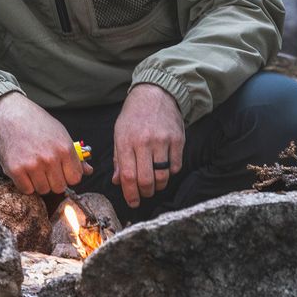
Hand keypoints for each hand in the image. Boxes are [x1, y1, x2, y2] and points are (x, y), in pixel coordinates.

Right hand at [0, 92, 92, 194]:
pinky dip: (25, 183)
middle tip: (44, 168)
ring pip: (43, 190)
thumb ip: (75, 155)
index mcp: (65, 149)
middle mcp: (50, 158)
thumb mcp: (60, 134)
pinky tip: (23, 170)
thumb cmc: (37, 123)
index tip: (60, 169)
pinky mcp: (15, 169)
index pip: (75, 178)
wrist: (11, 114)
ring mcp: (32, 165)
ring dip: (38, 182)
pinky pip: (26, 189)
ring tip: (33, 166)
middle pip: (59, 187)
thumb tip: (89, 171)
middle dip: (53, 180)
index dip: (67, 175)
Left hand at [112, 84, 184, 208]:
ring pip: (162, 176)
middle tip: (144, 194)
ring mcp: (162, 141)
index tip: (132, 202)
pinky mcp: (178, 140)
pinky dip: (170, 173)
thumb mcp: (119, 133)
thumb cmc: (134, 115)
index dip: (130, 194)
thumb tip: (118, 182)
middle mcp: (144, 142)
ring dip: (158, 186)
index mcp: (126, 141)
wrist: (155, 94)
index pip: (128, 176)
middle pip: (146, 180)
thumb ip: (118, 159)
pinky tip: (165, 168)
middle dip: (145, 193)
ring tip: (154, 184)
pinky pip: (176, 167)